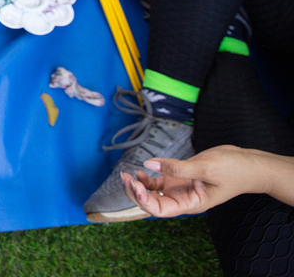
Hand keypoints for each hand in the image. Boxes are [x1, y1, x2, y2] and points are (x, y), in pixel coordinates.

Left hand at [120, 145, 267, 217]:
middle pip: (152, 202)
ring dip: (138, 185)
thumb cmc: (234, 170)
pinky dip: (147, 177)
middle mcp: (183, 198)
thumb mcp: (205, 167)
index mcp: (191, 204)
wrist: (248, 164)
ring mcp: (180, 188)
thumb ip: (177, 168)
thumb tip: (150, 164)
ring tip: (126, 174)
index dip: (144, 201)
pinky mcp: (179, 177)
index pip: (161, 210)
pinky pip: (158, 181)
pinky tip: (139, 171)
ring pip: (152, 192)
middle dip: (136, 193)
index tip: (135, 186)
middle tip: (125, 178)